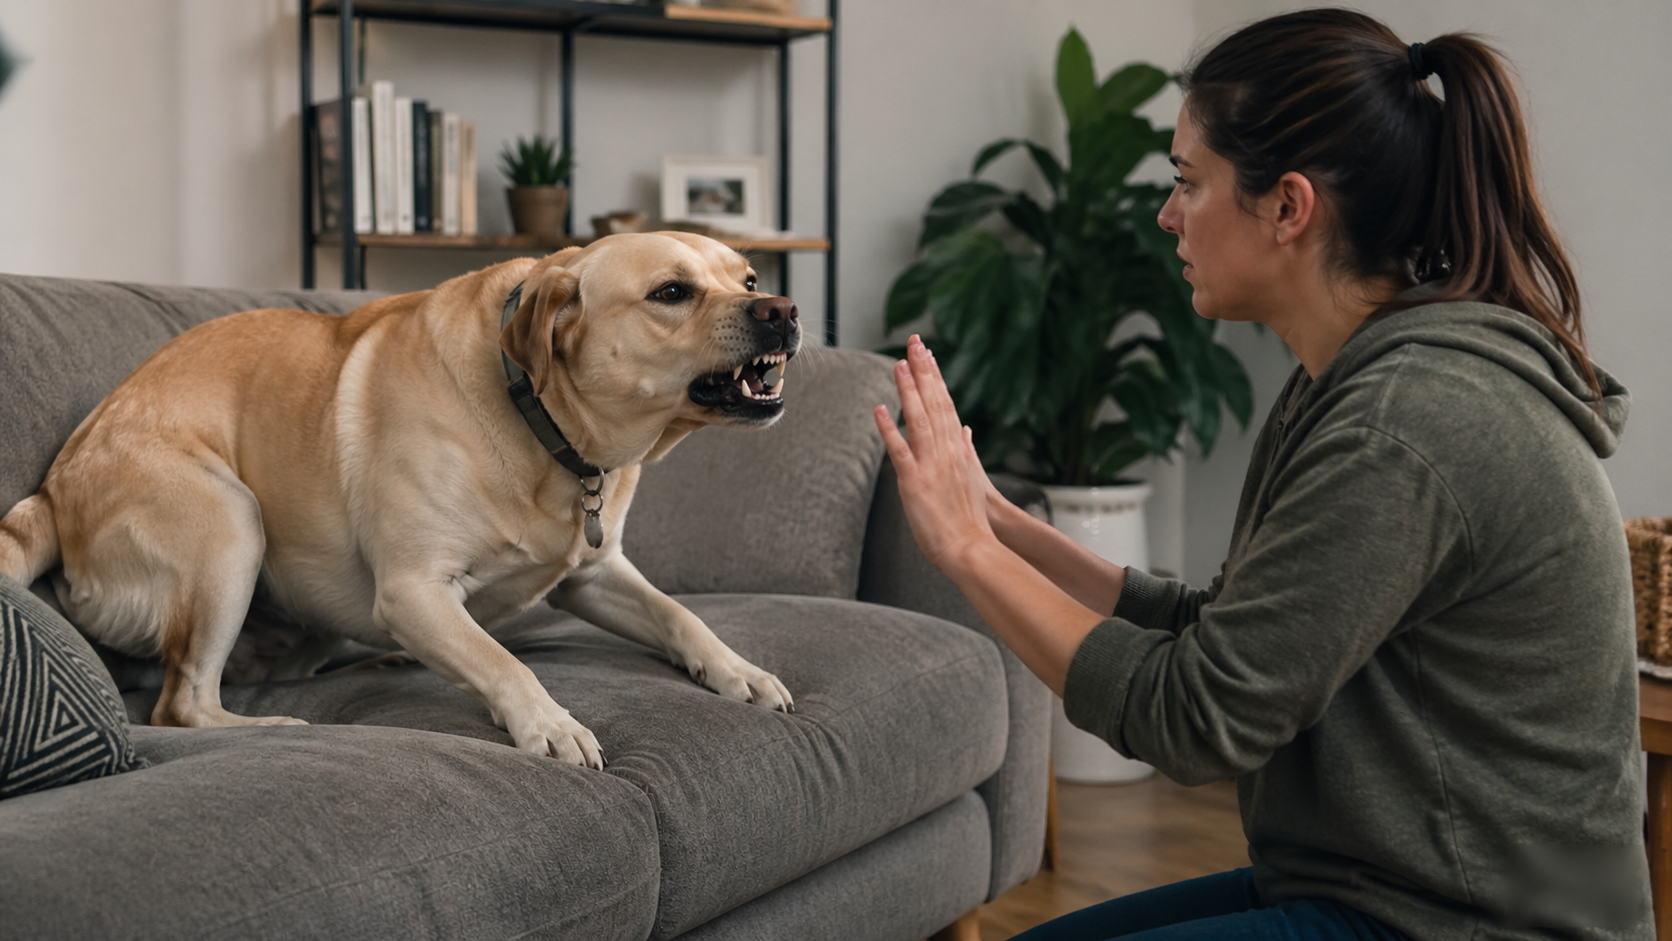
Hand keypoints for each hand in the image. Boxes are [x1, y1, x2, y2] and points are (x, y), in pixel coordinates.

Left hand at [873, 335, 994, 571]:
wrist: (972, 546)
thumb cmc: (971, 517)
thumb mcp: (973, 477)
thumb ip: (966, 450)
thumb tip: (965, 430)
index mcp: (957, 449)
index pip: (945, 404)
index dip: (934, 377)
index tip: (926, 354)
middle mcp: (946, 451)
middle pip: (934, 404)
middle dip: (923, 372)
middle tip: (914, 344)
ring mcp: (931, 465)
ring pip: (919, 421)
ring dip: (908, 392)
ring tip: (898, 365)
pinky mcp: (915, 483)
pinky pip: (900, 452)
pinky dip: (890, 430)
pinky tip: (881, 411)